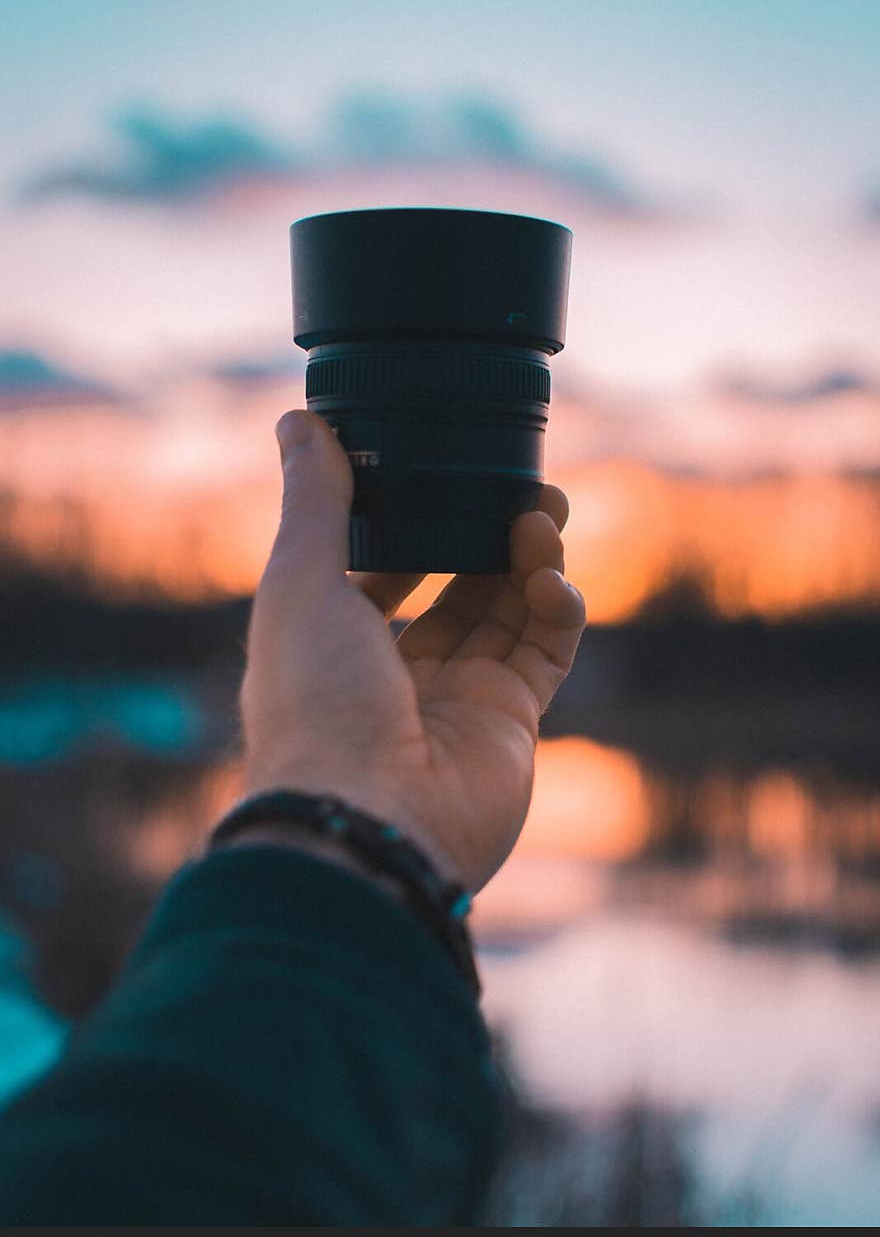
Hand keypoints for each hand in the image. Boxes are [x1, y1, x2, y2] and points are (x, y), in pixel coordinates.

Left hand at [240, 410, 585, 891]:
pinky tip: (553, 579)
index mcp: (337, 646)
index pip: (384, 573)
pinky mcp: (512, 726)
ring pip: (508, 614)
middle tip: (525, 483)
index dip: (416, 524)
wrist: (367, 818)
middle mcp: (398, 676)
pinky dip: (558, 611)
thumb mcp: (301, 582)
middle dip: (490, 534)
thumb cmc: (316, 701)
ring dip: (529, 559)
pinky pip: (546, 653)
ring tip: (543, 510)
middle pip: (456, 590)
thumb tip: (299, 418)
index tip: (448, 474)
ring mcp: (458, 702)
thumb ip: (313, 501)